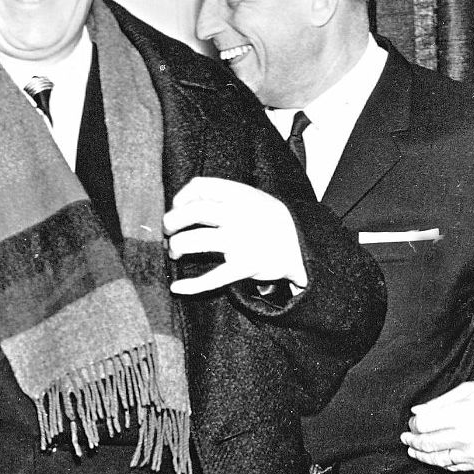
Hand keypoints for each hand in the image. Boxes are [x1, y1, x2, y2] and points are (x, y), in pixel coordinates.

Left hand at [164, 177, 306, 294]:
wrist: (304, 247)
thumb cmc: (271, 222)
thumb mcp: (254, 199)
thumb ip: (225, 197)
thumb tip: (184, 202)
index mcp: (240, 195)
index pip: (199, 186)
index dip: (181, 197)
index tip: (178, 208)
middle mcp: (239, 215)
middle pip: (192, 212)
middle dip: (172, 222)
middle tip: (169, 230)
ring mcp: (241, 241)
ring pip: (194, 241)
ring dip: (177, 247)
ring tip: (175, 252)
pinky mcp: (244, 266)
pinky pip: (211, 278)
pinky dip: (191, 285)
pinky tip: (177, 287)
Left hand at [401, 379, 473, 470]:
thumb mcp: (468, 389)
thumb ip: (439, 403)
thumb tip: (417, 412)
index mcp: (461, 415)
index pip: (424, 425)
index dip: (414, 424)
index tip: (412, 421)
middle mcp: (467, 438)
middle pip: (427, 444)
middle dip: (412, 441)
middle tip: (405, 438)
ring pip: (439, 459)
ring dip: (423, 455)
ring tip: (414, 451)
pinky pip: (455, 467)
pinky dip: (442, 462)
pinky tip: (436, 457)